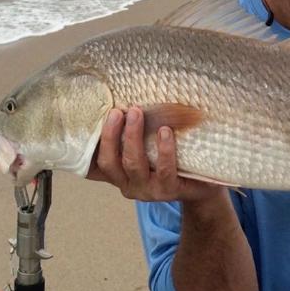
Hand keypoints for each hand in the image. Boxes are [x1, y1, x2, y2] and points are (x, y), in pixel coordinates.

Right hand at [88, 107, 220, 203]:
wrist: (202, 186)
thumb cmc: (171, 162)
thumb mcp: (148, 149)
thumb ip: (135, 134)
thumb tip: (123, 100)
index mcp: (119, 174)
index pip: (94, 164)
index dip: (87, 146)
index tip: (88, 119)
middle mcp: (128, 184)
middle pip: (109, 162)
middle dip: (110, 135)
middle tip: (117, 111)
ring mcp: (148, 190)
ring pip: (133, 164)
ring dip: (133, 137)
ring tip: (137, 112)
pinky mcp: (169, 191)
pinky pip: (165, 170)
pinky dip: (164, 149)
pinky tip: (165, 131)